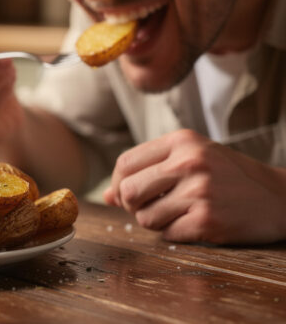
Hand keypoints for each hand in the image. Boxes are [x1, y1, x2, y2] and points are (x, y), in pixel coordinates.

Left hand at [104, 129, 285, 243]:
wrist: (279, 198)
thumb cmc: (228, 176)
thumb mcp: (191, 159)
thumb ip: (148, 170)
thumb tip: (107, 195)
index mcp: (182, 141)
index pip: (125, 163)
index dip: (117, 184)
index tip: (124, 195)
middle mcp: (188, 162)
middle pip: (129, 192)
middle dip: (132, 206)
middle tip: (149, 208)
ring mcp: (199, 191)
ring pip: (144, 217)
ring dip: (154, 222)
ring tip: (176, 214)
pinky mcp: (207, 219)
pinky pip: (167, 234)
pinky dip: (174, 234)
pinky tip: (193, 224)